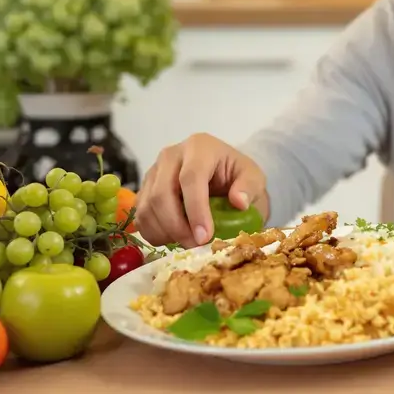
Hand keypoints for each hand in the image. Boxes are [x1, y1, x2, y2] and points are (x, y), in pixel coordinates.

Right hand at [135, 133, 268, 247]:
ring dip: (164, 232)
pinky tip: (173, 239)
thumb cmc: (237, 176)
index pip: (191, 178)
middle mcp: (171, 155)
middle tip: (195, 246)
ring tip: (187, 244)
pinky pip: (140, 215)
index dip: (196, 210)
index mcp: (199, 147)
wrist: (222, 177)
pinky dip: (153, 233)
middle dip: (177, 226)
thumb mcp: (253, 177)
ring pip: (147, 206)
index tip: (205, 236)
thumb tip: (239, 202)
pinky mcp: (144, 189)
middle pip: (162, 194)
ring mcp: (153, 172)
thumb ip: (249, 187)